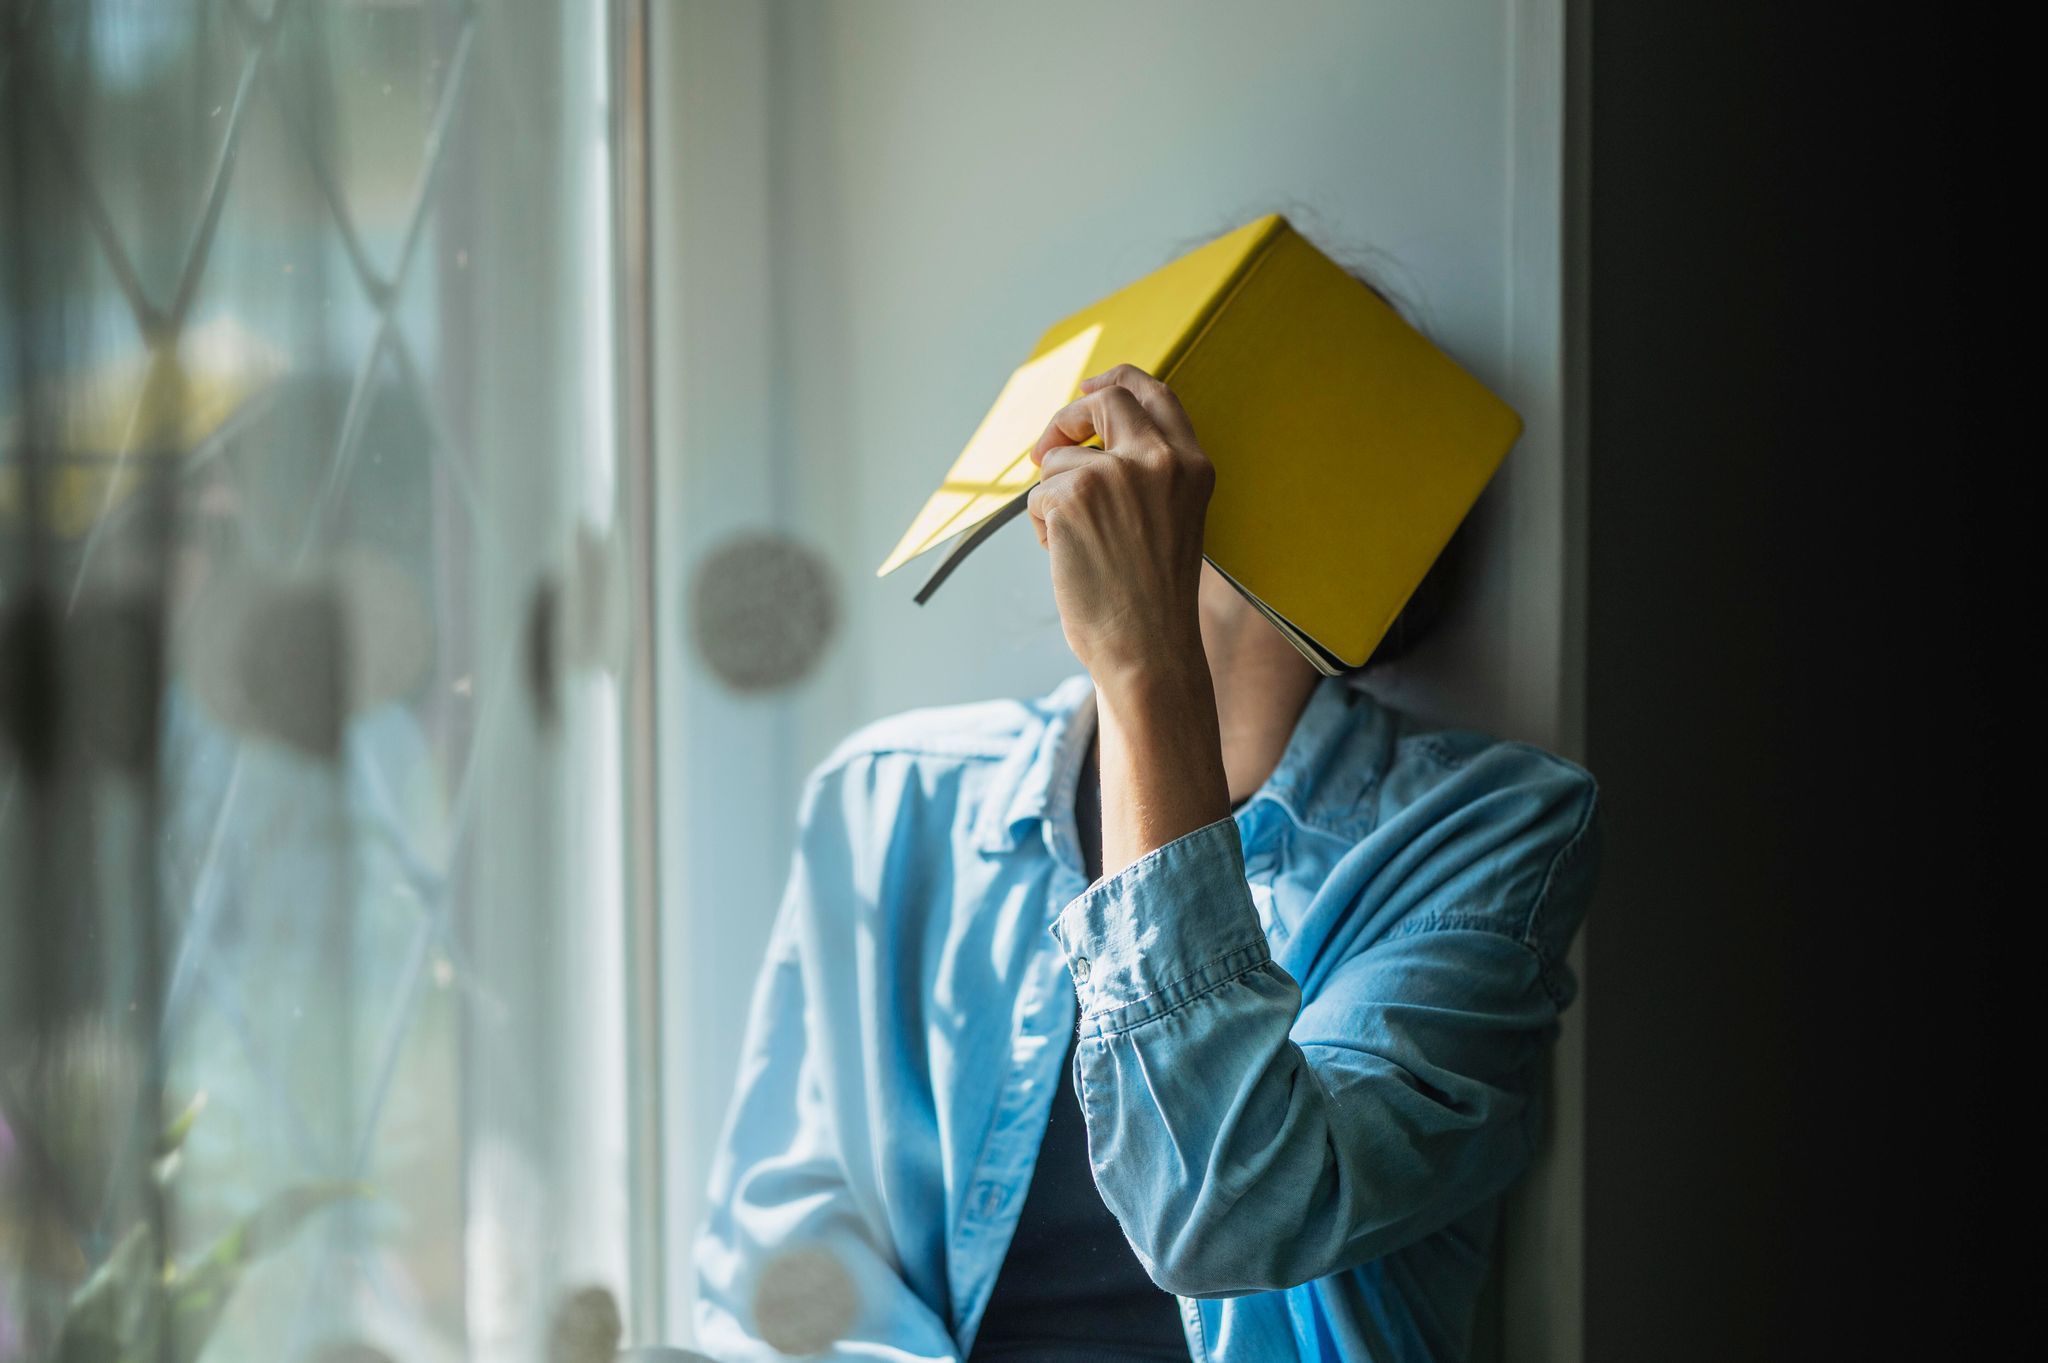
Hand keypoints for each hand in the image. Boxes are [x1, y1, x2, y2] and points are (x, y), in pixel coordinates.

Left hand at [1027, 365, 1214, 688]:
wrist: (1148, 650)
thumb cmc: (1153, 598)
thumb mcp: (1173, 518)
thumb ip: (1147, 473)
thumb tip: (1086, 437)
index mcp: (1192, 465)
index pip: (1154, 393)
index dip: (1117, 381)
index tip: (1090, 388)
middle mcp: (1158, 460)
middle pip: (1103, 400)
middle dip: (1066, 418)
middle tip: (1047, 448)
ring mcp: (1114, 475)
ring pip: (1058, 460)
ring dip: (1055, 500)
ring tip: (1083, 547)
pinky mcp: (1072, 497)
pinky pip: (1037, 497)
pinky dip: (1044, 529)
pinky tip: (1071, 560)